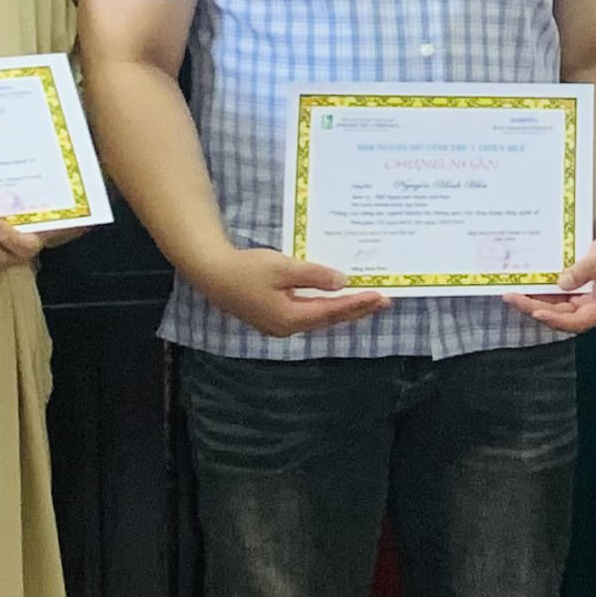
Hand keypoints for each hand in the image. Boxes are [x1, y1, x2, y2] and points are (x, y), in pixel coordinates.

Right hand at [184, 244, 391, 339]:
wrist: (212, 273)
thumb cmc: (246, 269)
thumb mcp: (284, 269)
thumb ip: (315, 276)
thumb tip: (342, 283)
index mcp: (290, 318)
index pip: (333, 312)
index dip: (358, 304)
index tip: (381, 298)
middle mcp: (286, 327)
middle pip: (329, 319)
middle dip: (357, 310)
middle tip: (383, 302)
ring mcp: (278, 325)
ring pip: (319, 318)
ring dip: (342, 310)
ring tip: (366, 302)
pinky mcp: (272, 317)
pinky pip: (307, 314)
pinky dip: (325, 307)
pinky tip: (335, 301)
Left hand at [512, 225, 595, 332]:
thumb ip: (586, 269)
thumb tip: (562, 283)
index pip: (578, 321)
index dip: (555, 319)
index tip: (536, 311)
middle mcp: (592, 308)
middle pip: (560, 317)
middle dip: (534, 309)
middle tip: (511, 297)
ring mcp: (583, 301)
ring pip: (555, 309)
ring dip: (533, 303)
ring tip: (511, 294)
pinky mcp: (576, 293)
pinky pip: (555, 298)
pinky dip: (540, 294)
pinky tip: (524, 287)